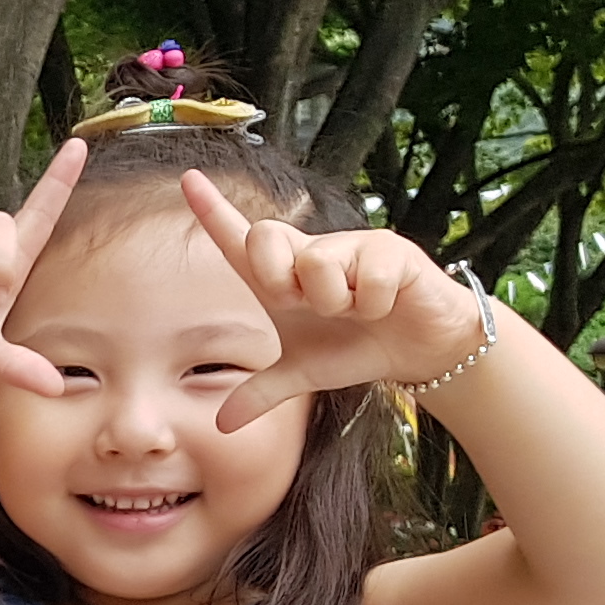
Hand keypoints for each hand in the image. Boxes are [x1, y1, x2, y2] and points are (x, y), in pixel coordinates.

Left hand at [181, 174, 480, 429]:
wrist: (417, 350)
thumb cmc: (354, 347)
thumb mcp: (302, 374)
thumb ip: (261, 393)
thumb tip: (223, 425)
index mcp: (282, 274)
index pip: (239, 239)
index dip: (212, 211)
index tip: (187, 179)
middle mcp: (311, 251)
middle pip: (262, 236)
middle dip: (276, 280)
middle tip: (308, 306)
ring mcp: (351, 245)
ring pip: (315, 263)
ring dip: (334, 302)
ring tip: (356, 309)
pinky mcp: (390, 250)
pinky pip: (366, 279)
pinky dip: (375, 305)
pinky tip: (387, 305)